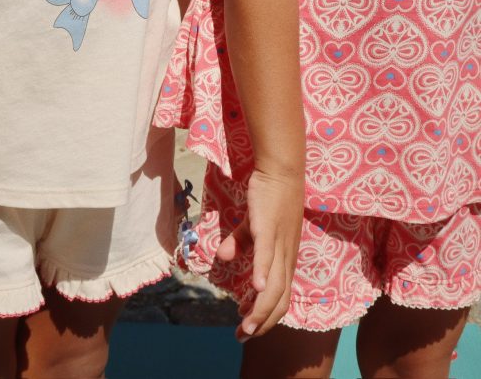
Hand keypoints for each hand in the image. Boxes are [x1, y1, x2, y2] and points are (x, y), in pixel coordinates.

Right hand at [216, 168, 303, 340]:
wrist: (281, 171)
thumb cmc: (271, 197)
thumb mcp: (254, 225)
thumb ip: (240, 241)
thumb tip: (223, 257)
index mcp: (285, 258)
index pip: (281, 298)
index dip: (266, 317)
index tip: (249, 330)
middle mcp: (286, 257)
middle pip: (279, 300)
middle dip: (262, 324)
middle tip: (243, 337)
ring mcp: (279, 244)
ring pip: (274, 286)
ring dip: (260, 309)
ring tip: (246, 327)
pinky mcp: (268, 229)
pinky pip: (266, 256)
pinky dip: (262, 274)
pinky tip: (255, 288)